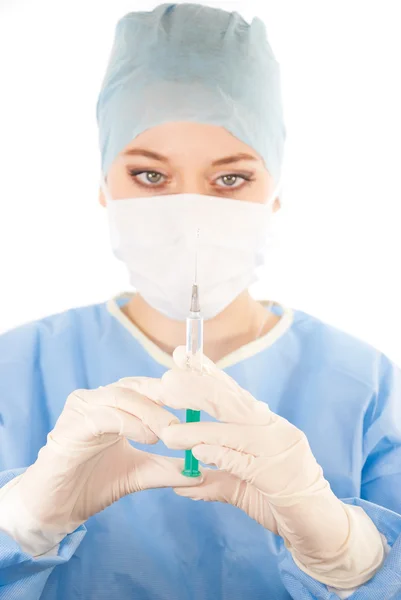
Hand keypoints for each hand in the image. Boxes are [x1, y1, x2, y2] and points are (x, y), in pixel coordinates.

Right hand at [0, 377, 199, 554]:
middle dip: (167, 397)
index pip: (147, 386)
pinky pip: (105, 416)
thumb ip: (167, 469)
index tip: (202, 399)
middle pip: (137, 386)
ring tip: (172, 432)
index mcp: (112, 404)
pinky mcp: (70, 426)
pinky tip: (150, 438)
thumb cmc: (94, 484)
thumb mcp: (139, 473)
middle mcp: (96, 399)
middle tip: (192, 413)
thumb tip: (200, 472)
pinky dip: (131, 424)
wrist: (57, 508)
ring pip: (123, 397)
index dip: (174, 390)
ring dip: (152, 413)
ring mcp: (81, 409)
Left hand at [143, 347, 383, 588]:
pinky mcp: (278, 475)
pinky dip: (220, 455)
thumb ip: (215, 477)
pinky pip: (243, 462)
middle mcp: (273, 428)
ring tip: (168, 433)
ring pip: (233, 430)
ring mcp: (278, 449)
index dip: (205, 372)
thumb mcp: (243, 485)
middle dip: (195, 390)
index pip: (232, 391)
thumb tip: (179, 480)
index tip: (180, 356)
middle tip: (165, 383)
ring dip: (197, 430)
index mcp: (265, 423)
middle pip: (230, 401)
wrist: (321, 527)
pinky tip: (198, 452)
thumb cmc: (281, 501)